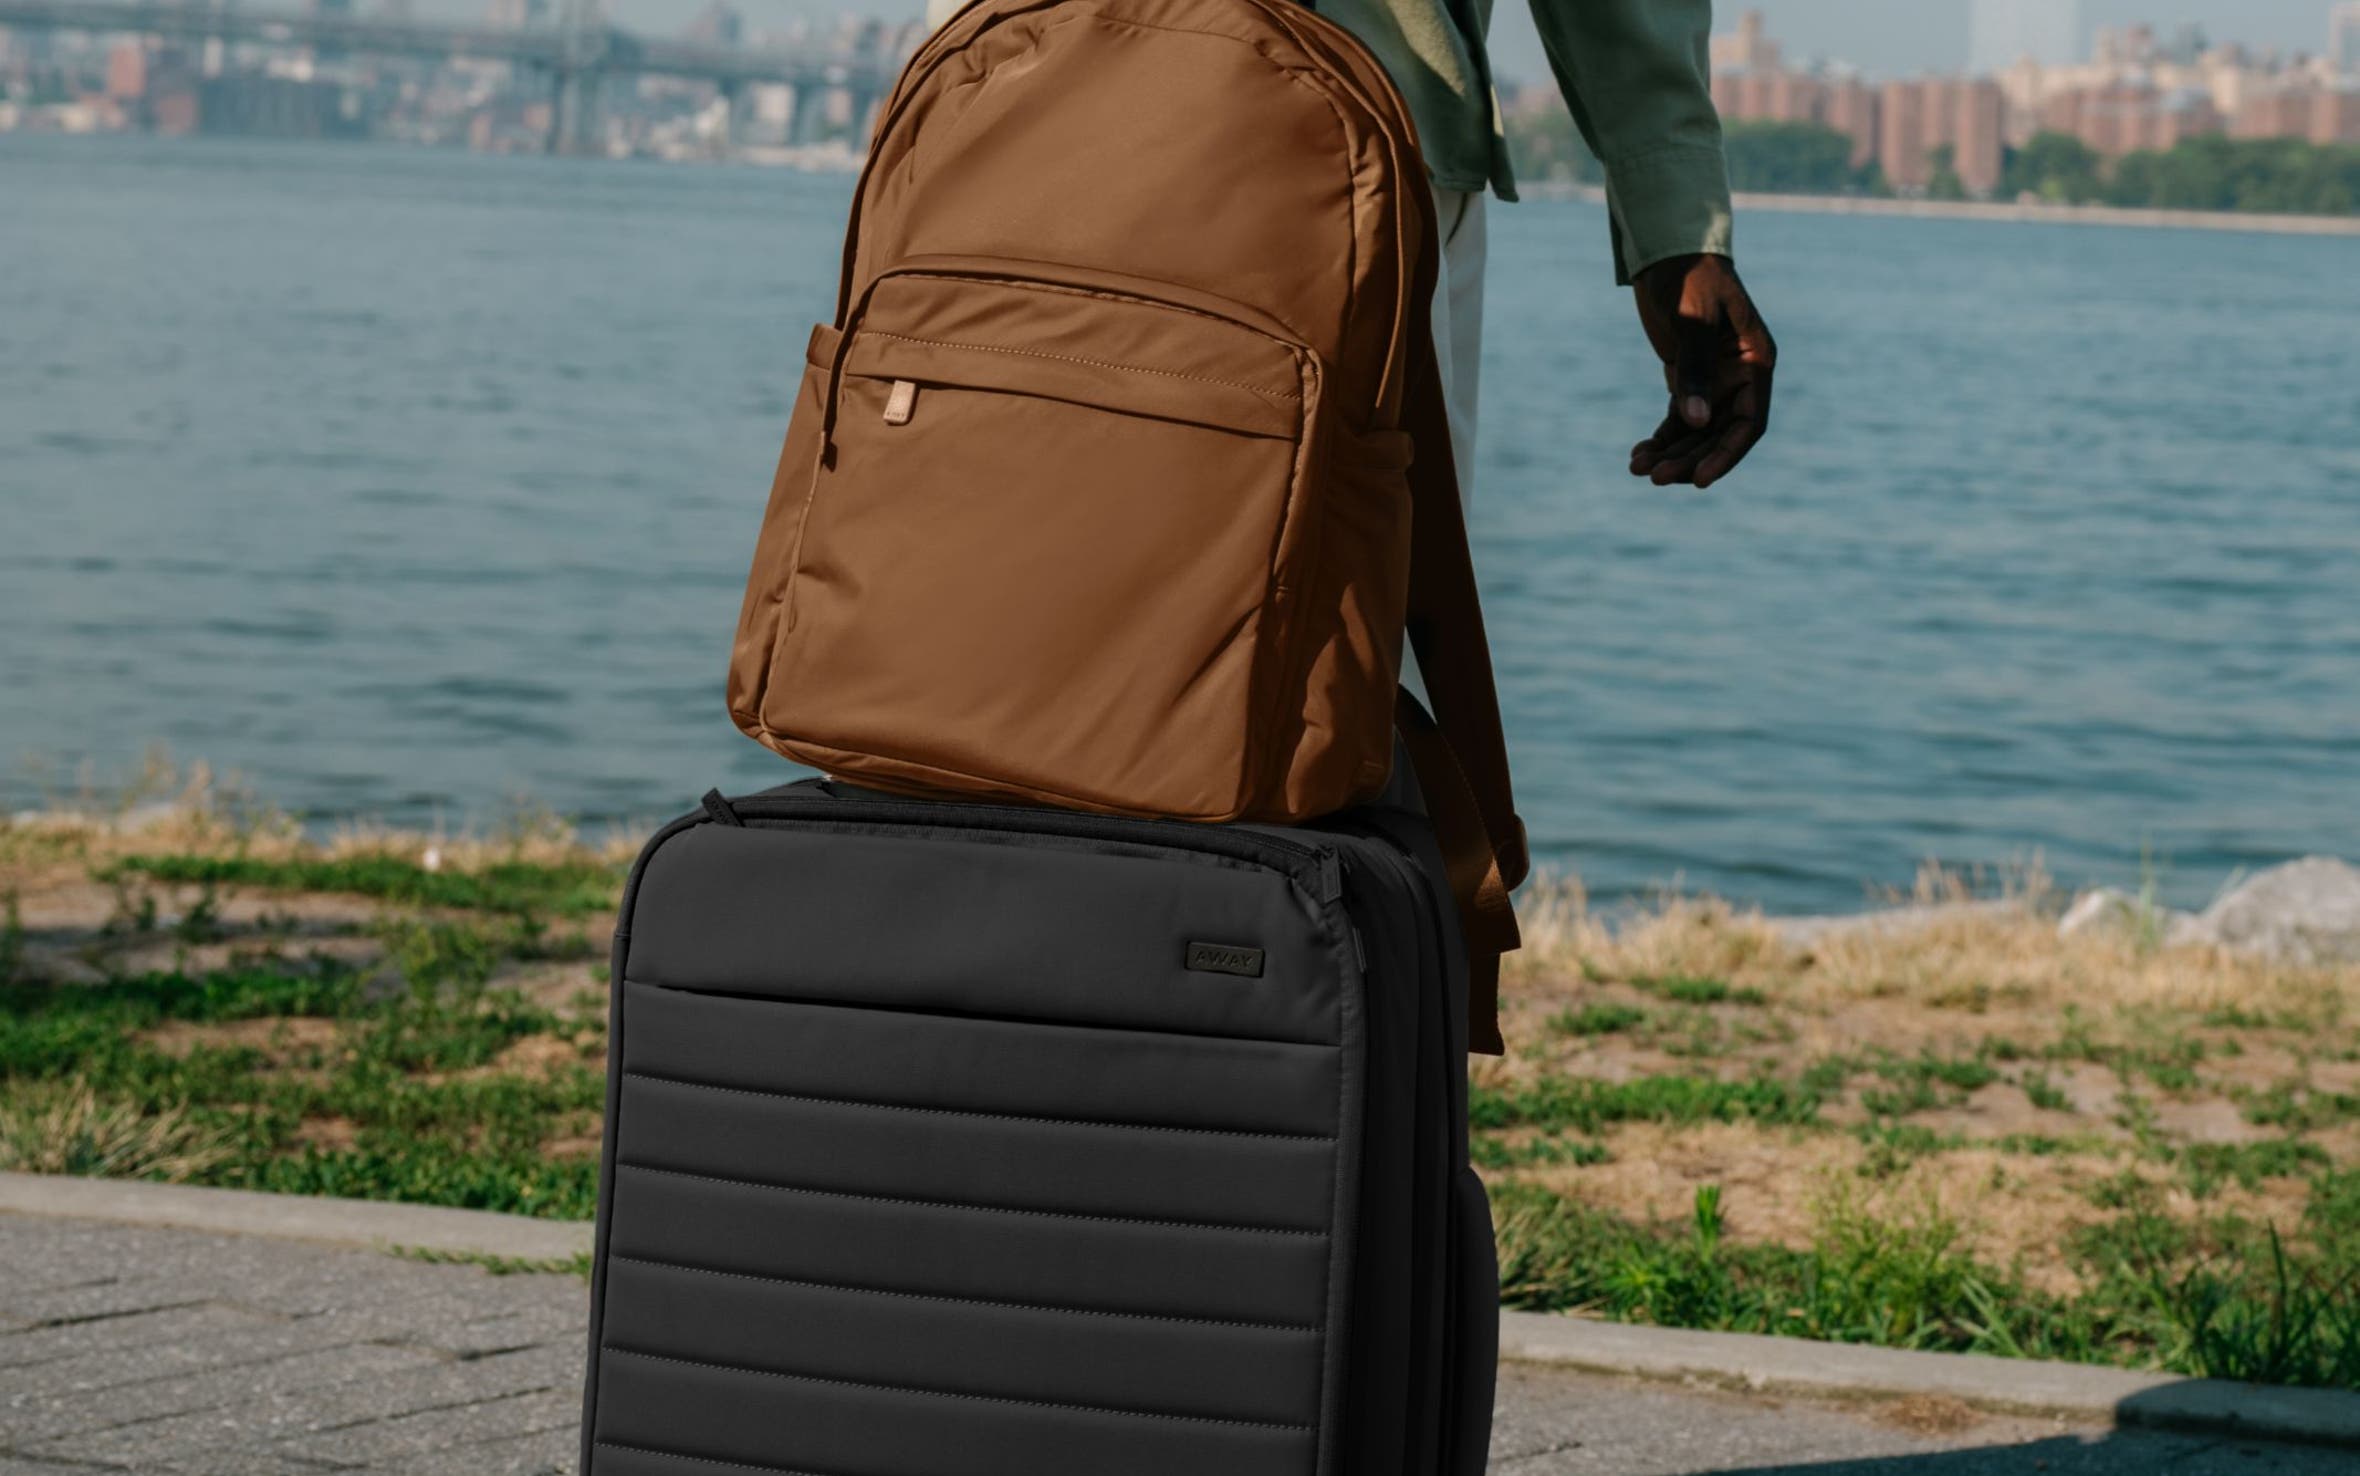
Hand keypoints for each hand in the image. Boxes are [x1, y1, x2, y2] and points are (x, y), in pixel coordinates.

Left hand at [1628, 254, 1775, 489]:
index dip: (1726, 455)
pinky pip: (1678, 419)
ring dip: (1671, 454)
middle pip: (1718, 435)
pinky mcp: (1688, 379)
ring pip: (1696, 432)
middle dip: (1689, 459)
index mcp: (1756, 363)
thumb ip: (1695, 371)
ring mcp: (1715, 380)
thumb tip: (1696, 423)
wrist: (1668, 253)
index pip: (1748, 424)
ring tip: (1638, 468)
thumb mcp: (1693, 322)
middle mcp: (1740, 377)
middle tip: (1655, 477)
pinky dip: (1661, 439)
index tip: (1700, 480)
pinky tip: (1639, 454)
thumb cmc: (1689, 279)